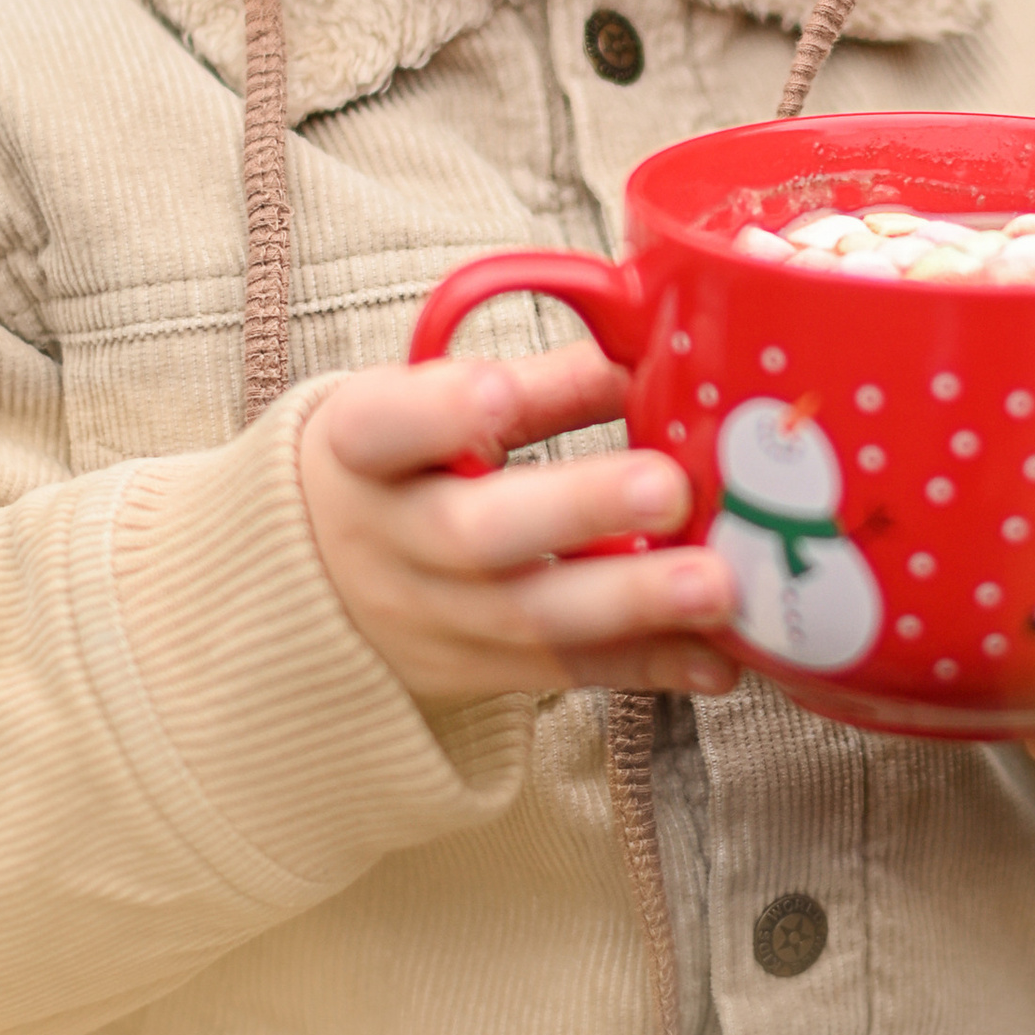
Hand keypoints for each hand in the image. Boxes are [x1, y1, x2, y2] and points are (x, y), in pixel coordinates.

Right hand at [296, 342, 739, 706]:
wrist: (314, 583)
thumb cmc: (398, 469)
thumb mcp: (425, 411)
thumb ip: (531, 389)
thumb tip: (642, 359)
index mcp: (361, 448)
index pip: (383, 427)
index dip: (436, 413)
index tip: (493, 393)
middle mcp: (389, 540)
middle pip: (475, 533)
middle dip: (578, 510)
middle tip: (669, 488)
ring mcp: (431, 620)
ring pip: (530, 618)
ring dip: (634, 604)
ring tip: (720, 586)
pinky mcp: (477, 675)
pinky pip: (569, 672)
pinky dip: (650, 664)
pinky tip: (720, 655)